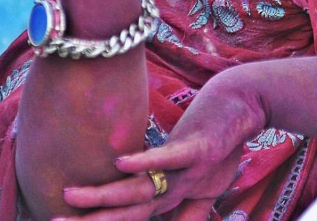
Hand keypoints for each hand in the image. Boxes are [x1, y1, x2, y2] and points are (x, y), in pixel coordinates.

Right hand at [60, 72, 263, 219]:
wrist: (245, 106)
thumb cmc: (217, 141)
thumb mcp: (200, 181)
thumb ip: (184, 210)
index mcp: (169, 196)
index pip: (131, 218)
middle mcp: (175, 188)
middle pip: (130, 211)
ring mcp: (187, 169)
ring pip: (142, 189)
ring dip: (107, 195)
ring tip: (70, 194)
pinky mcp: (200, 146)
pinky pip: (171, 156)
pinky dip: (147, 161)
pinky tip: (121, 163)